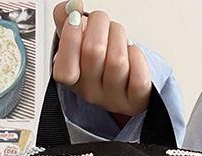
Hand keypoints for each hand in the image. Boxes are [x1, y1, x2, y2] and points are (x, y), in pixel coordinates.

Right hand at [52, 0, 151, 125]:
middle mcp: (90, 92)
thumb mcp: (74, 40)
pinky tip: (131, 54)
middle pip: (93, 52)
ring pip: (117, 60)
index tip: (75, 18)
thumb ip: (64, 19)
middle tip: (102, 24)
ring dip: (119, 36)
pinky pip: (138, 77)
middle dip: (100, 24)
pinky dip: (137, 56)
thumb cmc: (97, 61)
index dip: (70, 36)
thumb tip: (73, 5)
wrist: (121, 85)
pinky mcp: (136, 99)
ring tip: (117, 37)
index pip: (64, 70)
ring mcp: (113, 99)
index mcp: (71, 80)